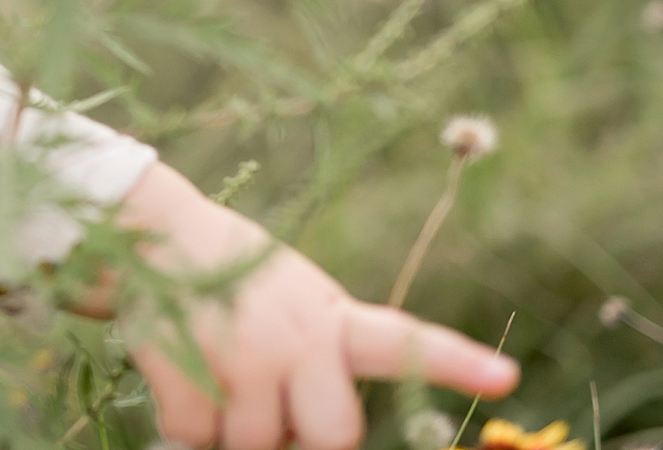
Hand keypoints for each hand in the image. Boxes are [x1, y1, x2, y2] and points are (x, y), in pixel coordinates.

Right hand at [112, 163, 518, 449]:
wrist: (155, 233)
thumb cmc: (239, 286)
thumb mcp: (298, 304)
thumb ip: (324, 358)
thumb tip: (312, 436)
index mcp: (332, 318)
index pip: (403, 342)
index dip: (453, 363)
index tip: (507, 377)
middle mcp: (297, 336)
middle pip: (333, 438)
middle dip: (301, 438)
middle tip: (273, 405)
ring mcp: (243, 354)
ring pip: (252, 446)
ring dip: (231, 428)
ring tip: (218, 370)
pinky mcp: (190, 369)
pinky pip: (194, 439)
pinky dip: (184, 422)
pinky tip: (183, 370)